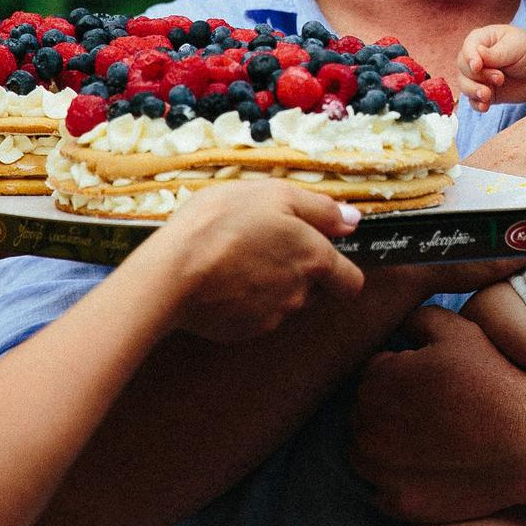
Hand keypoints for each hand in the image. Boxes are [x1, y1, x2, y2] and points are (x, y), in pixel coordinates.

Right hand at [137, 179, 364, 341]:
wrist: (173, 272)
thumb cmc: (221, 224)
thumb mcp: (273, 194)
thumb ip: (320, 209)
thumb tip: (352, 220)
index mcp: (315, 258)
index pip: (351, 281)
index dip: (342, 268)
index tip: (323, 252)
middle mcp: (301, 293)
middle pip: (316, 288)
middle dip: (300, 270)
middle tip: (265, 243)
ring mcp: (273, 316)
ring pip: (285, 301)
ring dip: (271, 283)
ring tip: (237, 257)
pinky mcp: (245, 330)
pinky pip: (255, 314)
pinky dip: (245, 299)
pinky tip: (222, 279)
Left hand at [350, 307, 525, 522]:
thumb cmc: (496, 383)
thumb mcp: (459, 331)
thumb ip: (417, 319)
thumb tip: (397, 326)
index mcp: (378, 381)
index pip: (371, 376)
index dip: (401, 377)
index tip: (429, 387)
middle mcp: (369, 426)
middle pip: (364, 414)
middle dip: (389, 410)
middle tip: (432, 414)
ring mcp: (380, 470)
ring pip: (365, 453)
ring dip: (385, 446)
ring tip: (429, 440)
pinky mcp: (398, 503)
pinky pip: (380, 491)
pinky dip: (397, 482)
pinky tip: (428, 469)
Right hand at [457, 22, 525, 108]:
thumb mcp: (516, 47)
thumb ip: (496, 53)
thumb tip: (477, 53)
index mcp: (482, 40)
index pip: (467, 48)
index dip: (470, 58)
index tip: (477, 66)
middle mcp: (476, 58)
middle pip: (463, 68)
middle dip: (478, 76)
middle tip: (500, 78)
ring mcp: (479, 76)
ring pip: (464, 85)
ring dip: (474, 91)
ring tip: (488, 94)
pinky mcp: (485, 93)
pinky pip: (473, 101)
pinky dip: (477, 104)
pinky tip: (485, 106)